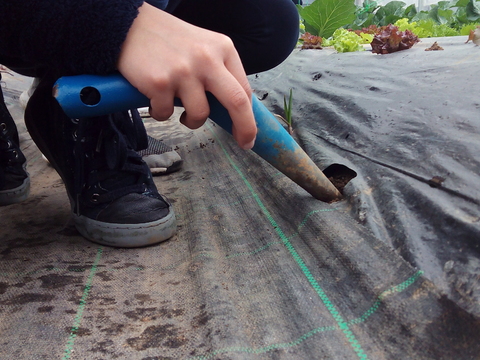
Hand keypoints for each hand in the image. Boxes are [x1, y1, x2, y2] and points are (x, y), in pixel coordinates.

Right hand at [117, 2, 256, 148]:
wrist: (130, 26)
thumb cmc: (169, 41)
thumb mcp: (204, 47)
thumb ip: (220, 72)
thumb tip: (234, 109)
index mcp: (222, 49)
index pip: (244, 90)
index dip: (249, 117)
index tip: (248, 133)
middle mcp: (206, 59)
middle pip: (236, 102)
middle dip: (244, 128)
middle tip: (244, 143)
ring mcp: (183, 71)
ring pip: (199, 115)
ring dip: (191, 121)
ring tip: (180, 109)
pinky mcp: (159, 82)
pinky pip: (166, 114)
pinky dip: (161, 113)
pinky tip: (155, 98)